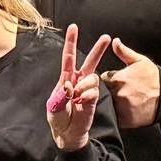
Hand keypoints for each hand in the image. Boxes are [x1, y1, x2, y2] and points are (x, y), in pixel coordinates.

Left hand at [46, 24, 110, 150]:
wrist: (67, 134)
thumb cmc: (58, 119)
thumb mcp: (53, 107)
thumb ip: (61, 96)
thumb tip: (69, 86)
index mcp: (65, 79)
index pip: (68, 57)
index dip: (71, 42)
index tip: (73, 27)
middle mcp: (77, 81)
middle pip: (89, 62)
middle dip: (98, 50)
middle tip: (106, 37)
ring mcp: (86, 90)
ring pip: (92, 77)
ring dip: (83, 85)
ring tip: (76, 97)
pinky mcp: (92, 99)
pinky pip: (93, 92)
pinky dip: (86, 96)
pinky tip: (80, 103)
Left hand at [100, 38, 160, 128]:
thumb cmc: (154, 78)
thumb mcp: (140, 61)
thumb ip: (124, 52)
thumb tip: (114, 41)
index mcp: (117, 79)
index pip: (101, 79)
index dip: (104, 80)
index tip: (111, 82)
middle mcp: (116, 94)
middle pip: (101, 94)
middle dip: (104, 93)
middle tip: (115, 93)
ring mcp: (120, 108)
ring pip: (106, 106)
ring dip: (108, 105)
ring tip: (119, 102)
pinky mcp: (124, 120)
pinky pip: (113, 119)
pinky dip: (115, 116)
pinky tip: (121, 112)